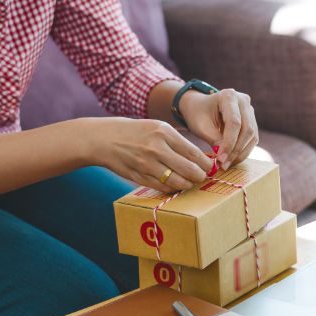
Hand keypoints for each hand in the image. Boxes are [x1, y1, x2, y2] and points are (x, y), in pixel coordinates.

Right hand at [90, 118, 214, 192]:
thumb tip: (201, 158)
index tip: (210, 167)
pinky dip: (172, 188)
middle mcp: (156, 148)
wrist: (105, 139)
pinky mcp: (138, 177)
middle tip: (201, 177)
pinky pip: (162, 187)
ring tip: (189, 182)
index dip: (206, 164)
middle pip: (189, 170)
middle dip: (200, 176)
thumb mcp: (158, 128)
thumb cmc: (137, 132)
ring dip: (187, 184)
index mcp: (164, 133)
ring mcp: (146, 164)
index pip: (194, 153)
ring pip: (177, 182)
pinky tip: (175, 185)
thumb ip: (178, 142)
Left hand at [179, 88, 258, 169]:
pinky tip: (232, 159)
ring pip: (252, 136)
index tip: (220, 159)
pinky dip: (243, 151)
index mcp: (229, 96)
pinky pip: (252, 139)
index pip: (234, 123)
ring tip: (227, 164)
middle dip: (236, 150)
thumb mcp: (201, 126)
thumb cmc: (197, 114)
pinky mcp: (252, 121)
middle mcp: (243, 101)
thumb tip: (225, 158)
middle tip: (224, 165)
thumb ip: (214, 139)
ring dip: (241, 153)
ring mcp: (250, 110)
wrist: (199, 107)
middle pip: (247, 129)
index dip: (229, 143)